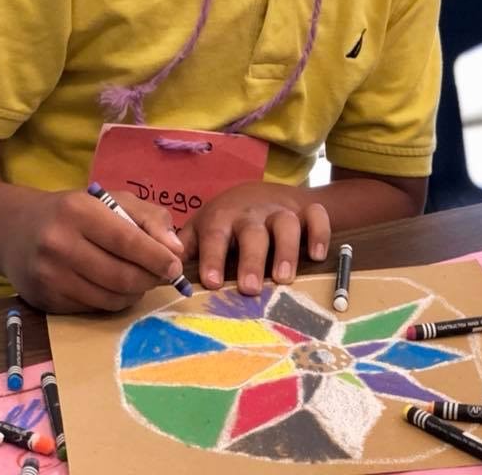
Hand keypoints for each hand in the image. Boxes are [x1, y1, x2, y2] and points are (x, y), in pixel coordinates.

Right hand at [0, 187, 184, 312]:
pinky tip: (115, 287)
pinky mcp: (45, 299)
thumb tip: (176, 251)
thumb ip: (149, 219)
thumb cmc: (75, 212)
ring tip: (140, 280)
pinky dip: (113, 301)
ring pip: (109, 297)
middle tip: (162, 276)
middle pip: (120, 275)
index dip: (156, 257)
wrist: (17, 229)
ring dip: (134, 293)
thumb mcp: (112, 200)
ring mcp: (48, 275)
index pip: (126, 240)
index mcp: (78, 211)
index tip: (176, 266)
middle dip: (150, 279)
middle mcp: (58, 243)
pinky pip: (93, 308)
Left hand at [178, 181, 330, 294]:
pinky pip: (316, 216)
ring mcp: (280, 210)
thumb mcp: (203, 228)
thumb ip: (186, 247)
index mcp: (222, 217)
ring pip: (284, 223)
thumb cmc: (228, 220)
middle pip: (251, 232)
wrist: (267, 192)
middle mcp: (251, 212)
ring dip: (285, 250)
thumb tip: (163, 270)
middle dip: (250, 260)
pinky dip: (319, 233)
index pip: (214, 235)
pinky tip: (316, 255)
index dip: (212, 257)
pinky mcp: (305, 210)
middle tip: (250, 289)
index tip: (211, 282)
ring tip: (283, 279)